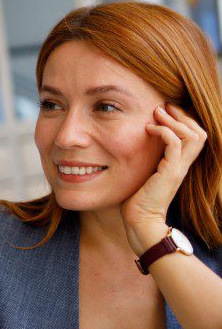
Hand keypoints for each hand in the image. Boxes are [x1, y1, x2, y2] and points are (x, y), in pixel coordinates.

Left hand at [122, 103, 207, 254]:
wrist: (140, 222)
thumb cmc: (136, 201)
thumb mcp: (142, 175)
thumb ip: (144, 161)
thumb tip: (130, 146)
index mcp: (178, 165)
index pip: (194, 136)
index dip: (183, 121)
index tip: (164, 111)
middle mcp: (182, 165)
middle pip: (199, 132)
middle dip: (182, 116)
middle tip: (163, 107)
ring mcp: (178, 169)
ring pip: (193, 135)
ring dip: (174, 120)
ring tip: (157, 113)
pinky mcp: (170, 173)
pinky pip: (176, 144)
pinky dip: (164, 131)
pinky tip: (149, 129)